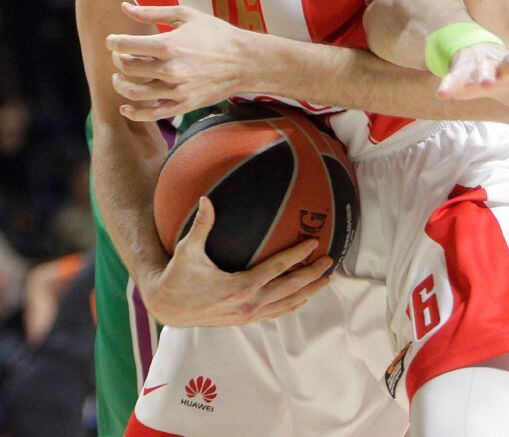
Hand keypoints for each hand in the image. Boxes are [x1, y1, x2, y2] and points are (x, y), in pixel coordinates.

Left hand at [107, 3, 251, 121]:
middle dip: (118, 60)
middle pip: (128, 68)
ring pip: (134, 92)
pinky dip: (134, 112)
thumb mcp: (187, 16)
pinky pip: (152, 114)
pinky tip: (126, 107)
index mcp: (169, 45)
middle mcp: (170, 69)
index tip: (112, 40)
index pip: (126, 46)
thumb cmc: (217, 34)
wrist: (245, 61)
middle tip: (119, 55)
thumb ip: (153, 12)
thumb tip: (124, 7)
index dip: (113, 42)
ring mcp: (176, 90)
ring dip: (120, 85)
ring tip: (119, 78)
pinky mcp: (184, 105)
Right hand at [141, 196, 332, 325]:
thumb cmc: (178, 275)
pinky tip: (301, 297)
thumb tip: (205, 199)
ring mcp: (248, 315)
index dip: (297, 255)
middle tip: (329, 262)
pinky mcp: (244, 320)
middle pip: (289, 289)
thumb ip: (201, 225)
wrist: (168, 307)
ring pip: (286, 305)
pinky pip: (275, 313)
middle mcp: (248, 304)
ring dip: (307, 292)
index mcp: (240, 287)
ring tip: (325, 281)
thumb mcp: (188, 250)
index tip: (313, 241)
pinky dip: (291, 305)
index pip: (277, 269)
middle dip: (311, 276)